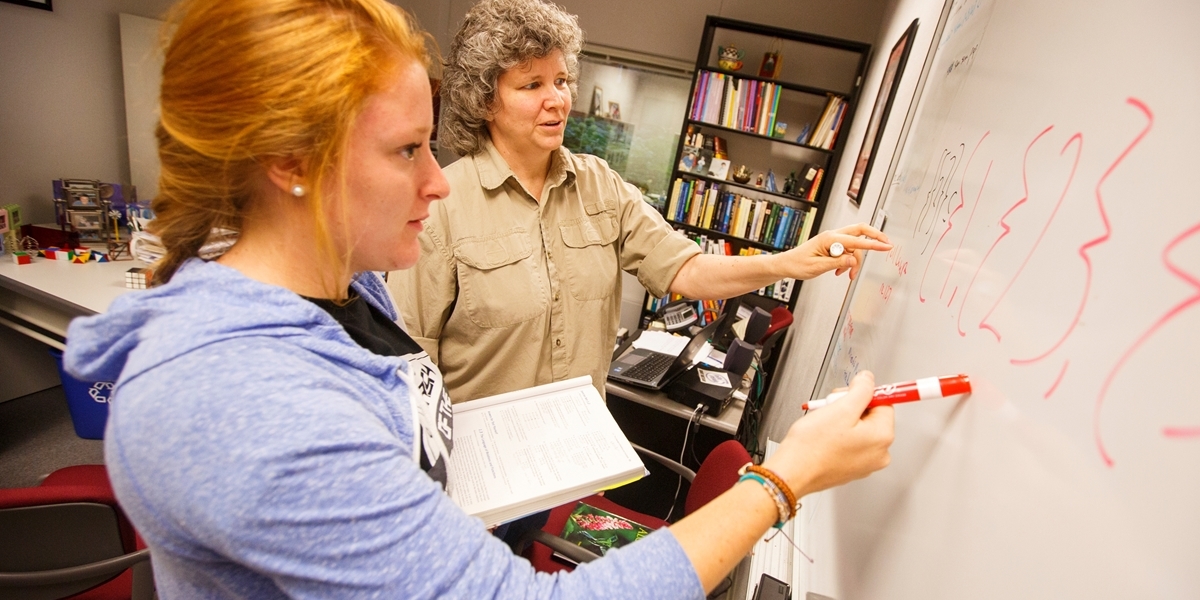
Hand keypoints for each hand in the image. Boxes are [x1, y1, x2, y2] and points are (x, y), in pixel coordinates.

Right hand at [763, 371, 893, 497]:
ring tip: (824, 423)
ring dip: (843, 420)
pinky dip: (839, 436)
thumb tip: (868, 380)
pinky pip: (851, 444)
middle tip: (831, 408)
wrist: (793, 471)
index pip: (884, 403)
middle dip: (851, 407)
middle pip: (872, 417)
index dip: (862, 394)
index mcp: (882, 437)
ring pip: (860, 430)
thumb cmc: (813, 446)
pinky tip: (824, 435)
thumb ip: (861, 389)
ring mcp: (866, 464)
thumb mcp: (840, 408)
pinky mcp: (852, 468)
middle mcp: (879, 453)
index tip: (848, 393)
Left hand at [776, 223, 890, 280]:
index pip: (856, 240)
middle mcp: (833, 236)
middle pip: (860, 231)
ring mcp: (833, 240)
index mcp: (830, 239)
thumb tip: (853, 260)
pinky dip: (847, 262)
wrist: (787, 264)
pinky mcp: (832, 245)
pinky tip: (839, 271)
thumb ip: (838, 263)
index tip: (886, 246)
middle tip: (886, 246)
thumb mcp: (818, 267)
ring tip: (846, 275)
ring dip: (854, 261)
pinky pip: (847, 251)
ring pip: (854, 246)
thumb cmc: (798, 264)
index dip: (874, 244)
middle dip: (874, 238)